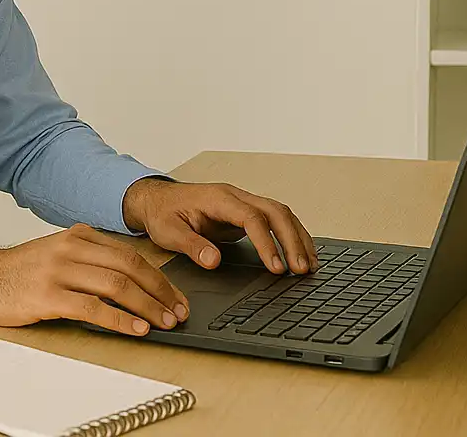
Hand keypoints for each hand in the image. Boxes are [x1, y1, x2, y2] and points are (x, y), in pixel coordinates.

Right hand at [0, 224, 189, 335]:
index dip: (158, 277)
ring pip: (116, 285)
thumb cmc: (19, 273)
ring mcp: (58, 270)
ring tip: (164, 323)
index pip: (129, 254)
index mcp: (76, 235)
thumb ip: (89, 260)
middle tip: (178, 312)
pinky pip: (93, 307)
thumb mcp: (56, 254)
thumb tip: (133, 285)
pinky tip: (135, 329)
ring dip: (147, 306)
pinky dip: (120, 319)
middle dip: (160, 291)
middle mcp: (70, 248)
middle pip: (129, 266)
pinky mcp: (47, 295)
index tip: (175, 297)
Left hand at [122, 177, 317, 275]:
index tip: (276, 267)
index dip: (267, 243)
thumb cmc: (162, 213)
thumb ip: (191, 245)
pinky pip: (275, 219)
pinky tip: (300, 253)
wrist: (156, 199)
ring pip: (281, 213)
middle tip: (301, 269)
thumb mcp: (168, 231)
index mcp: (218, 199)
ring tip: (309, 265)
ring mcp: (242, 203)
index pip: (252, 218)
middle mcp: (235, 197)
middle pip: (275, 212)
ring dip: (298, 237)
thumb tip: (213, 260)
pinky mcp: (245, 212)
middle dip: (292, 240)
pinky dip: (292, 235)